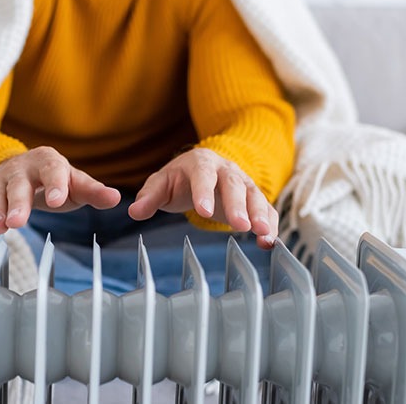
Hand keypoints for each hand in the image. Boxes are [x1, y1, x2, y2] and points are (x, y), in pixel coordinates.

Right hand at [0, 146, 120, 234]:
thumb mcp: (75, 184)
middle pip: (19, 183)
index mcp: (48, 162)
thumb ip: (93, 192)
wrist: (24, 169)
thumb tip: (115, 199)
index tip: (58, 201)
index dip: (55, 185)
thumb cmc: (54, 180)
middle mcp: (22, 168)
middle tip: (17, 222)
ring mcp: (0, 179)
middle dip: (17, 203)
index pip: (53, 170)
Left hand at [128, 148, 278, 248]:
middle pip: (235, 186)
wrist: (202, 168)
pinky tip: (269, 242)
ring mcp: (243, 183)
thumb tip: (134, 211)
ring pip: (255, 197)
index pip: (203, 176)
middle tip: (242, 226)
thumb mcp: (161, 184)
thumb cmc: (180, 178)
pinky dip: (270, 224)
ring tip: (264, 235)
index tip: (204, 212)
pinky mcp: (254, 198)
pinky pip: (266, 209)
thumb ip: (149, 197)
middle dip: (239, 206)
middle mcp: (227, 170)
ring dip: (261, 216)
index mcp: (201, 163)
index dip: (204, 192)